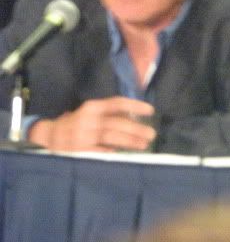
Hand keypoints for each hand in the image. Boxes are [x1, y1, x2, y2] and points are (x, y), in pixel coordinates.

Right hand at [28, 96, 156, 151]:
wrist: (50, 134)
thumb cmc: (78, 122)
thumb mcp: (92, 112)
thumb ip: (111, 113)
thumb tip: (134, 115)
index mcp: (93, 107)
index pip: (117, 103)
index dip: (135, 106)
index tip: (150, 110)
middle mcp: (88, 118)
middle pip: (117, 122)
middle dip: (136, 129)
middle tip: (152, 134)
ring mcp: (83, 134)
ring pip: (110, 136)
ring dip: (129, 141)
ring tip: (144, 144)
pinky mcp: (78, 148)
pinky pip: (99, 150)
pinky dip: (110, 151)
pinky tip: (121, 153)